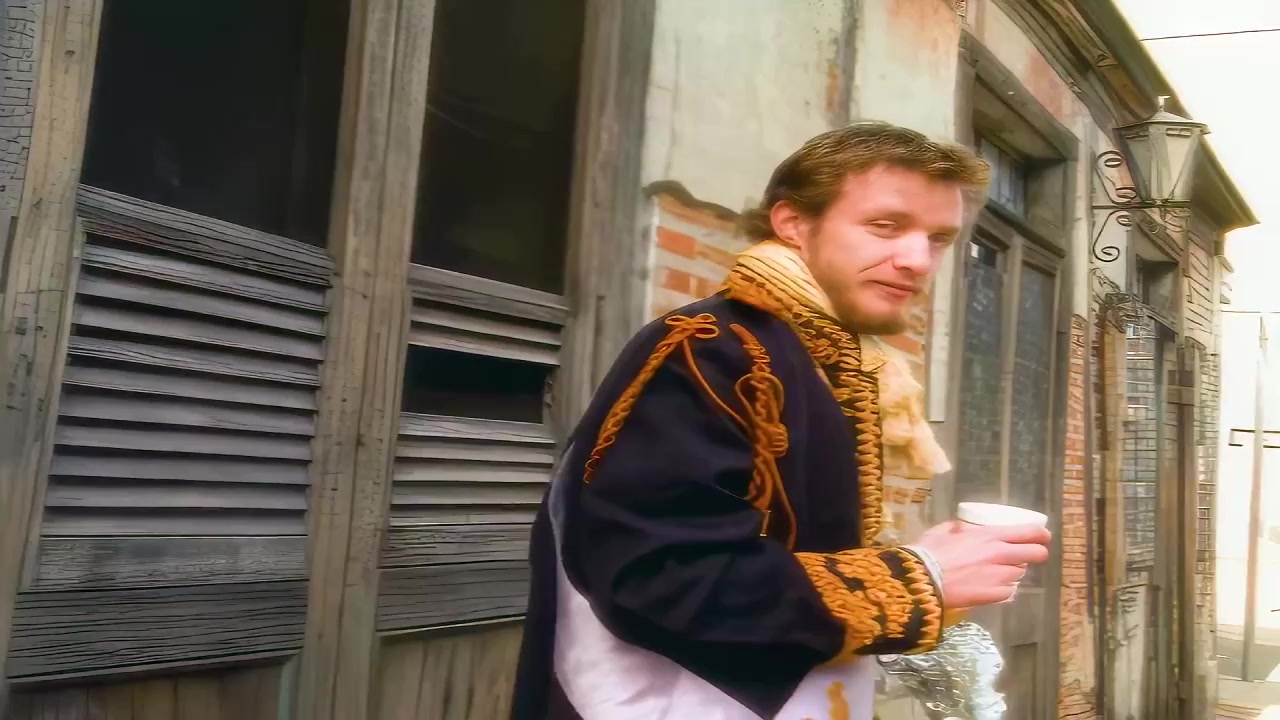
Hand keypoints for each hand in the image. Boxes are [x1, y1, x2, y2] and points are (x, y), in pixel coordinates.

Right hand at [913, 521, 1050, 608]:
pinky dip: (1004, 589)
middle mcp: (1001, 555)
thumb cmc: (929, 553)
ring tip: (999, 572)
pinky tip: (991, 587)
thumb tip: (962, 527)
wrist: (923, 582)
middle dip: (1036, 553)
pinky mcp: (995, 596)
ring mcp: (1000, 577)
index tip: (1042, 536)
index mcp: (990, 535)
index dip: (1041, 534)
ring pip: (1020, 574)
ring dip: (1013, 572)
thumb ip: (957, 528)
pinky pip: (1009, 592)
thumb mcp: (942, 531)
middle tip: (1027, 555)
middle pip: (1036, 554)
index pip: (1030, 533)